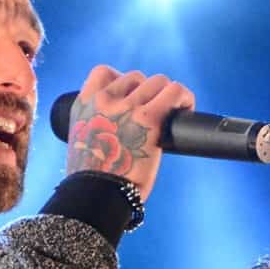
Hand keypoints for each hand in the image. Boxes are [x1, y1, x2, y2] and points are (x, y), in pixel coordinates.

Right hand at [64, 67, 195, 200]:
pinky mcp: (148, 118)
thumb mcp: (85, 145)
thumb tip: (119, 132)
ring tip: (174, 112)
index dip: (122, 81)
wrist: (96, 195)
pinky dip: (184, 97)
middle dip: (149, 92)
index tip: (132, 97)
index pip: (103, 73)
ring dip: (167, 94)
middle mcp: (104, 100)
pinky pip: (174, 91)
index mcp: (83, 105)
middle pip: (136, 77)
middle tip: (157, 112)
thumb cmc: (94, 182)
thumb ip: (97, 130)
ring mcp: (126, 106)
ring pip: (157, 81)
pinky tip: (186, 110)